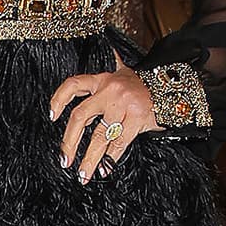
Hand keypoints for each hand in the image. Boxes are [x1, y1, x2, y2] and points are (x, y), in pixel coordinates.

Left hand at [50, 54, 158, 184]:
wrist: (174, 90)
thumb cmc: (144, 86)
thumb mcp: (124, 73)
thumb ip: (112, 68)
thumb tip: (109, 50)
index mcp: (103, 80)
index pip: (73, 85)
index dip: (59, 99)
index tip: (51, 116)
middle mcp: (110, 91)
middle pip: (80, 116)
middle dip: (69, 141)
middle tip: (64, 160)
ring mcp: (124, 105)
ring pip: (99, 136)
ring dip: (90, 159)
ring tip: (83, 175)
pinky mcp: (138, 119)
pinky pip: (119, 143)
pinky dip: (111, 159)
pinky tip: (105, 170)